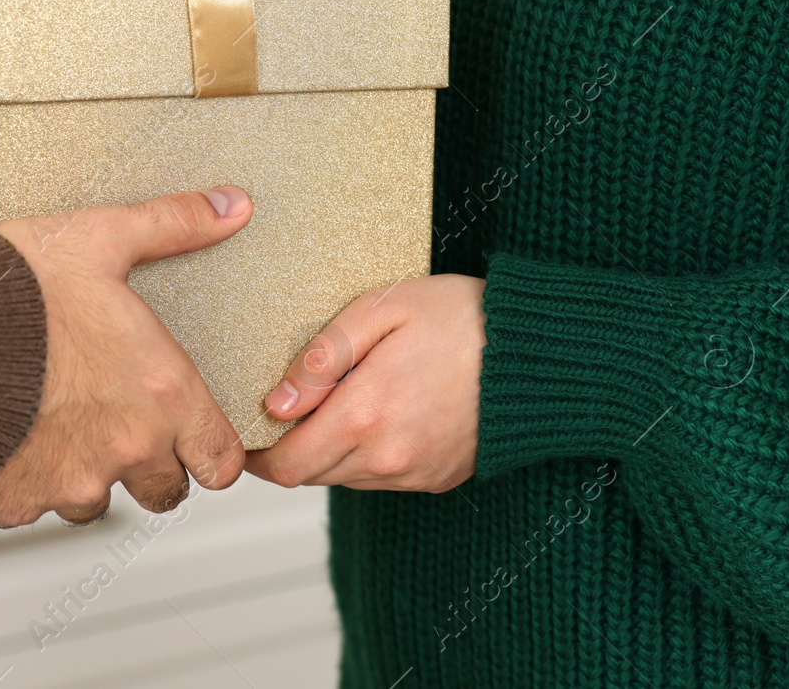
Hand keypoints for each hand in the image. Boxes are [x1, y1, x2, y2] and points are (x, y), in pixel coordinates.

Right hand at [0, 188, 254, 526]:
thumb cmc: (15, 287)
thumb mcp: (102, 238)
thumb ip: (174, 226)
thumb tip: (232, 204)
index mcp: (162, 394)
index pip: (222, 462)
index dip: (210, 449)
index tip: (190, 433)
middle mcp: (126, 450)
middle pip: (165, 491)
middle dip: (147, 464)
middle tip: (113, 419)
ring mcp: (68, 484)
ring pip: (92, 502)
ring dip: (80, 472)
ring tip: (47, 419)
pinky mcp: (10, 502)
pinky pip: (25, 506)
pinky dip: (16, 479)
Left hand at [245, 274, 485, 491]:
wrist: (540, 351)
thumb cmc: (460, 317)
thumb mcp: (380, 311)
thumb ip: (320, 358)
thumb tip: (275, 404)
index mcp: (365, 416)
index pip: (285, 466)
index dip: (257, 453)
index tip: (249, 427)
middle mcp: (388, 458)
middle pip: (309, 475)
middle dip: (289, 446)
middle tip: (290, 403)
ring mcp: (415, 473)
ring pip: (343, 477)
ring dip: (329, 449)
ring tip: (340, 398)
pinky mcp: (438, 478)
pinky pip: (381, 477)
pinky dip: (366, 453)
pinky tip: (380, 410)